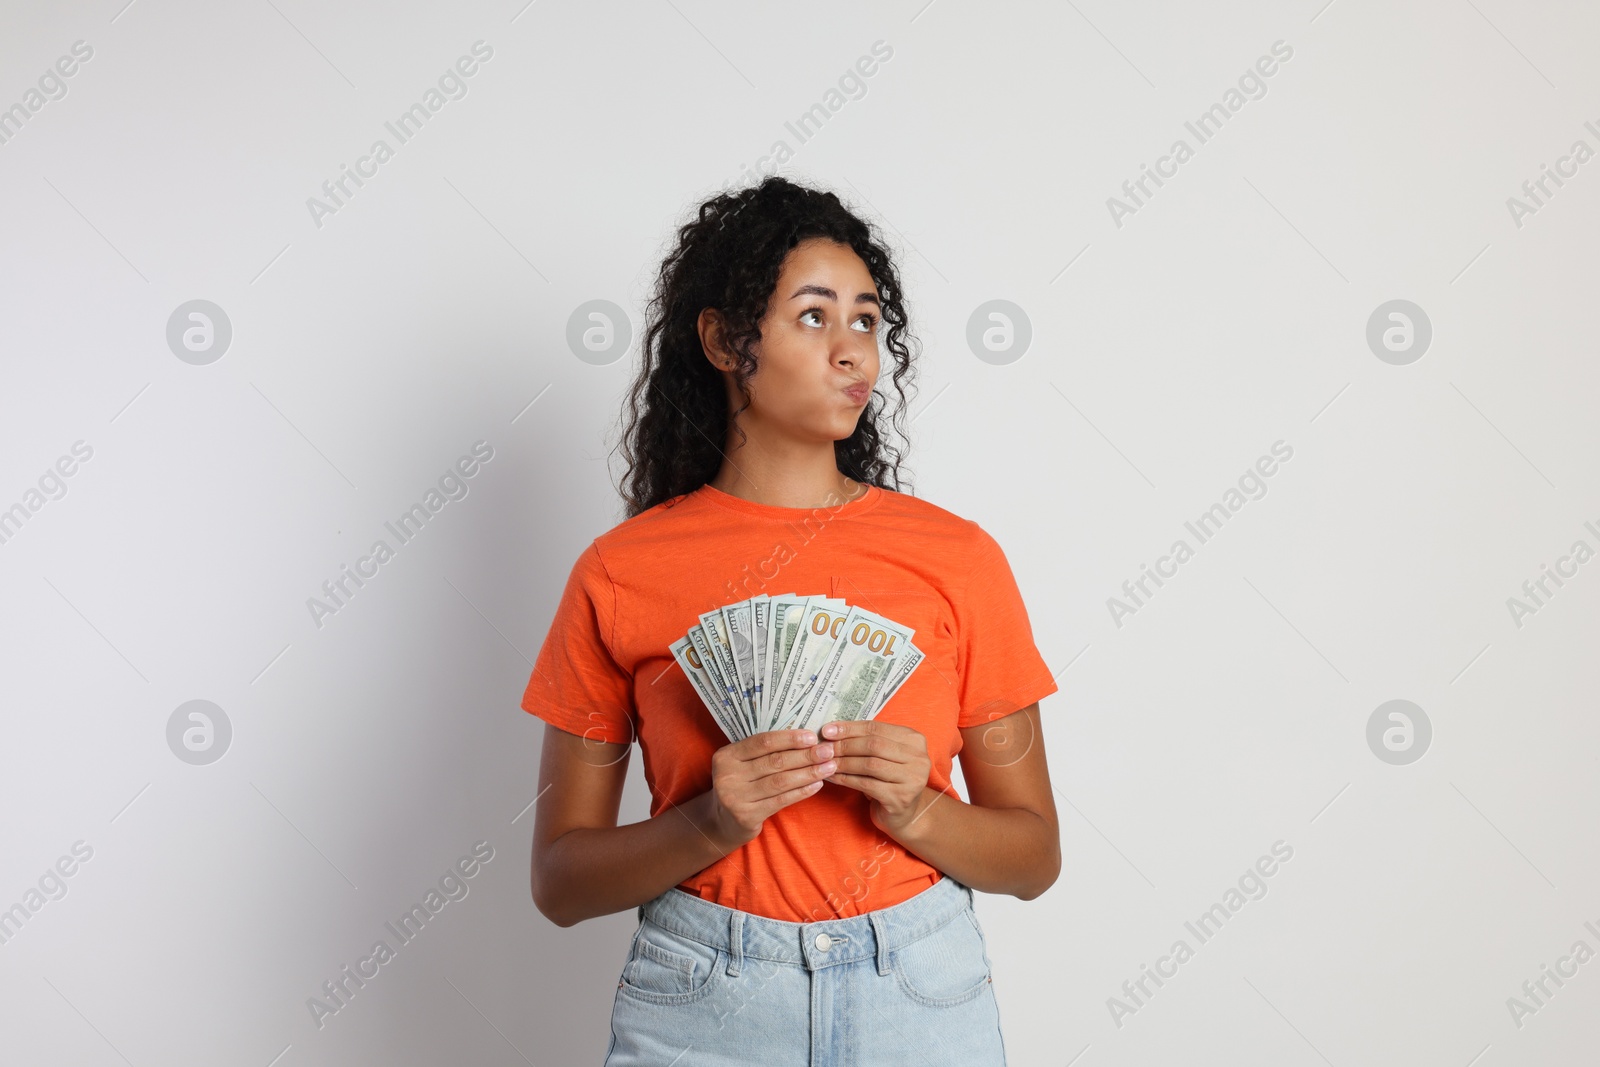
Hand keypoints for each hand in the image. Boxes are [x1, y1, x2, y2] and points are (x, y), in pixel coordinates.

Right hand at [701, 729, 836, 849]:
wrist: (723, 821)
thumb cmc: (742, 786)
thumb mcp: (743, 765)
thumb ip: (764, 753)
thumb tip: (806, 739)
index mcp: (726, 756)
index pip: (763, 742)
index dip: (789, 739)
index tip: (813, 737)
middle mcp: (727, 775)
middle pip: (774, 761)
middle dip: (805, 756)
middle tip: (828, 751)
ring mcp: (735, 797)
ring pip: (780, 781)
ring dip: (808, 773)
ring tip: (828, 767)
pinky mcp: (746, 816)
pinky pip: (781, 800)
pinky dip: (801, 791)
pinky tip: (817, 785)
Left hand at [817, 720, 932, 837]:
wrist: (904, 813)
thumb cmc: (889, 779)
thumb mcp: (884, 755)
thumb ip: (866, 740)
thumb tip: (832, 730)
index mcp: (914, 740)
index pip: (876, 728)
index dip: (849, 728)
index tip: (827, 730)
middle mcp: (918, 757)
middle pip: (873, 745)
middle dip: (845, 745)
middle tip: (824, 748)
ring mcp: (912, 779)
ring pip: (870, 764)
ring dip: (843, 763)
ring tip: (825, 763)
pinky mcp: (901, 798)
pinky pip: (867, 784)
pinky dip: (846, 779)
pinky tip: (832, 778)